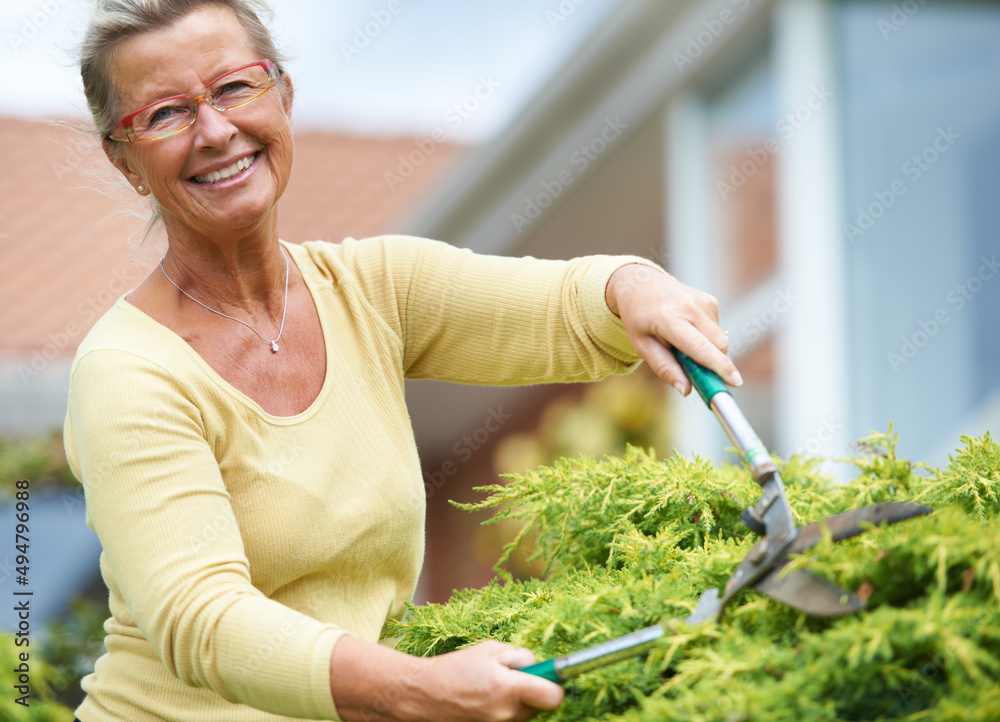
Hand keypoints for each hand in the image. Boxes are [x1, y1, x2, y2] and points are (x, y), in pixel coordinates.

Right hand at [330, 637, 562, 720]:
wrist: (423, 695)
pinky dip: (505, 713)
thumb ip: (520, 656)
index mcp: (508, 689)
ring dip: (518, 704)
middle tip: (511, 678)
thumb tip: (540, 666)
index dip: (555, 685)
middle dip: (533, 692)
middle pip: (541, 708)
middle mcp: (507, 715)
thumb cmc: (455, 668)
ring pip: (525, 717)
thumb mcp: (490, 650)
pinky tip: (486, 702)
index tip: (550, 677)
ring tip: (493, 690)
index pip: (553, 697)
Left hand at [605, 263, 741, 395]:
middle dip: (717, 365)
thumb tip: (686, 390)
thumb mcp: (642, 346)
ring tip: (682, 344)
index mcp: (669, 318)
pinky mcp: (711, 301)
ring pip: (719, 340)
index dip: (718, 365)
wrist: (641, 285)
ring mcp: (703, 301)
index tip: (734, 381)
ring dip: (707, 351)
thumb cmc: (639, 319)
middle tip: (704, 378)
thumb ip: (664, 368)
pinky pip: (716, 330)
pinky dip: (706, 338)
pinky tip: (688, 330)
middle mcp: (689, 306)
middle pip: (718, 345)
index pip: (699, 346)